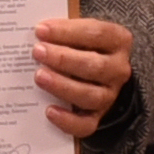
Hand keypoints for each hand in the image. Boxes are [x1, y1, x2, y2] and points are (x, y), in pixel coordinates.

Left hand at [33, 18, 133, 139]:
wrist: (97, 71)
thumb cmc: (82, 44)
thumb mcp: (79, 31)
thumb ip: (62, 30)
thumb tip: (36, 31)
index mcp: (118, 40)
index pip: (97, 33)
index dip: (67, 31)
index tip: (41, 30)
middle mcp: (118, 69)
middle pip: (94, 66)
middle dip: (63, 59)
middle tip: (37, 52)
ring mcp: (110, 95)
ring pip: (91, 95)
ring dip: (63, 86)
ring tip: (39, 76)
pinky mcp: (99, 116)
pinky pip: (87, 124)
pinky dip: (68, 120)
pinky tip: (49, 111)